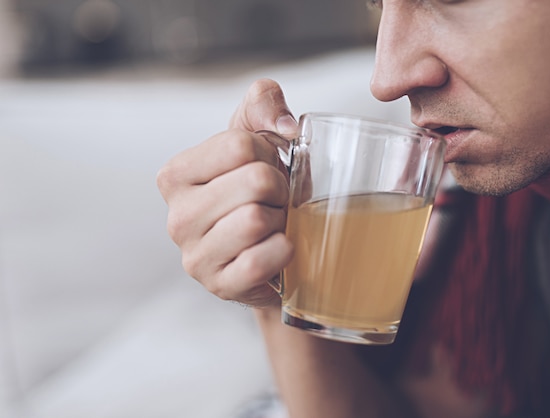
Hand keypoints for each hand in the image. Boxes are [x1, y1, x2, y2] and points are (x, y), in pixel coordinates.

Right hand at [157, 79, 297, 306]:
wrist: (272, 250)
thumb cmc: (260, 190)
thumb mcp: (257, 135)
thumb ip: (263, 101)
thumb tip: (285, 125)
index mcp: (176, 174)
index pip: (239, 145)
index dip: (268, 153)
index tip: (267, 168)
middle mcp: (176, 216)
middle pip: (255, 181)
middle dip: (280, 188)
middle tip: (275, 200)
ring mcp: (194, 256)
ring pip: (257, 219)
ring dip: (281, 220)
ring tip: (273, 224)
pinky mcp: (219, 286)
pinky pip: (260, 260)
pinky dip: (283, 252)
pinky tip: (277, 249)